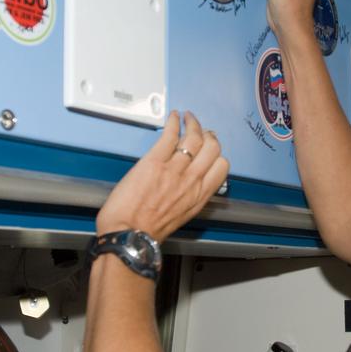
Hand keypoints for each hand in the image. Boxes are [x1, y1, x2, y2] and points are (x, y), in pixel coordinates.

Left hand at [96, 111, 229, 242]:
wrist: (128, 234)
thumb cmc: (148, 230)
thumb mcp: (181, 216)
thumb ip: (189, 197)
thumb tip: (189, 184)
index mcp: (199, 196)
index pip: (222, 167)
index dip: (217, 153)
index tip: (210, 148)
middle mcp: (191, 181)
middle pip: (212, 148)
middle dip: (209, 135)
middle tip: (201, 131)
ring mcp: (174, 170)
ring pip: (194, 138)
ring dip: (193, 123)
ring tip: (188, 118)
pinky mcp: (154, 162)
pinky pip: (170, 136)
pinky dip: (174, 123)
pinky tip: (174, 117)